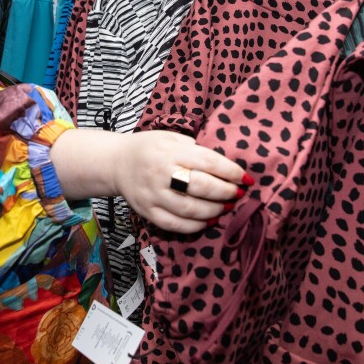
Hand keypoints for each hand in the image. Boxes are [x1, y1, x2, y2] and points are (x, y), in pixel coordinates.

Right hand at [51, 129, 249, 233]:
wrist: (116, 163)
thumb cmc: (149, 148)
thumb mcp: (171, 137)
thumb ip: (195, 148)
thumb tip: (226, 165)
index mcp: (169, 151)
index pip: (207, 162)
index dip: (230, 171)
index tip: (246, 178)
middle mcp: (160, 173)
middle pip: (201, 188)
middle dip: (226, 192)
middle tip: (238, 194)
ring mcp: (152, 195)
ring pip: (190, 210)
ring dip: (214, 211)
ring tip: (226, 207)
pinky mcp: (147, 212)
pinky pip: (176, 225)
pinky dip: (196, 226)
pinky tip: (209, 221)